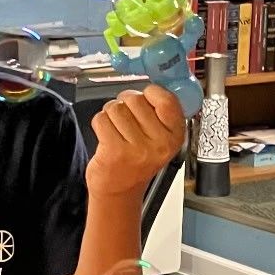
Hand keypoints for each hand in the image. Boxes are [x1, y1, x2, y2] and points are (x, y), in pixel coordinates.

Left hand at [86, 84, 185, 200]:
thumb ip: (161, 113)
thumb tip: (153, 85)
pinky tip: (106, 135)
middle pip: (136, 99)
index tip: (145, 99)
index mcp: (175, 136)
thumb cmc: (139, 160)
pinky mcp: (114, 152)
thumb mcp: (160, 138)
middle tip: (126, 120)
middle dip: (126, 103)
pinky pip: (101, 119)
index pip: (166, 99)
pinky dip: (100, 123)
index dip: (150, 93)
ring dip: (111, 114)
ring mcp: (137, 149)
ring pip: (116, 108)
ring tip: (116, 129)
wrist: (121, 190)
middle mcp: (159, 143)